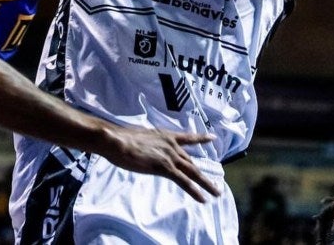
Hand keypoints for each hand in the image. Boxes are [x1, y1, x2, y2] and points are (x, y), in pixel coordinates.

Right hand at [101, 125, 220, 202]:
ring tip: (216, 193)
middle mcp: (171, 145)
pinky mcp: (164, 167)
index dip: (200, 138)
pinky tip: (203, 198)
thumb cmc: (122, 139)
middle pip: (191, 162)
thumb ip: (148, 143)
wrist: (117, 141)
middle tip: (215, 184)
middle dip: (203, 174)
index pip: (187, 138)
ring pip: (193, 172)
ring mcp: (169, 156)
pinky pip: (184, 181)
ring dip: (205, 183)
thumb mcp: (140, 138)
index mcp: (166, 136)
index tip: (213, 138)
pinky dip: (195, 190)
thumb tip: (144, 146)